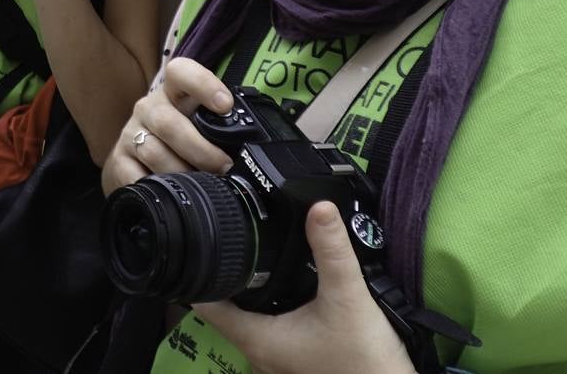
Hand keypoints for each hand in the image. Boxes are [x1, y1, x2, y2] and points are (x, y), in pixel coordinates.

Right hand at [100, 56, 232, 194]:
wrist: (137, 158)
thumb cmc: (179, 139)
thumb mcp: (198, 123)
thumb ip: (219, 127)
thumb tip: (254, 150)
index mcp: (173, 92)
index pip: (181, 72)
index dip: (203, 84)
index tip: (225, 105)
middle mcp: (149, 109)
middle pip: (168, 122)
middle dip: (201, 149)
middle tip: (223, 167)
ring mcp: (131, 133)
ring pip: (154, 152)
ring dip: (182, 172)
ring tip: (201, 185)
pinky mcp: (118, 160)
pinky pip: (136, 176)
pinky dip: (156, 187)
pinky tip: (171, 194)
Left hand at [193, 202, 415, 373]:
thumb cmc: (366, 361)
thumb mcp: (348, 298)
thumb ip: (332, 251)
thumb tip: (320, 207)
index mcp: (256, 339)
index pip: (206, 303)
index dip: (201, 272)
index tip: (206, 242)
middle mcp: (259, 353)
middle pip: (226, 308)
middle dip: (230, 275)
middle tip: (237, 239)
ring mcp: (276, 361)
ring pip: (249, 319)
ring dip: (252, 292)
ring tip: (260, 257)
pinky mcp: (296, 362)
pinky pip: (272, 329)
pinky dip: (273, 306)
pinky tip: (291, 287)